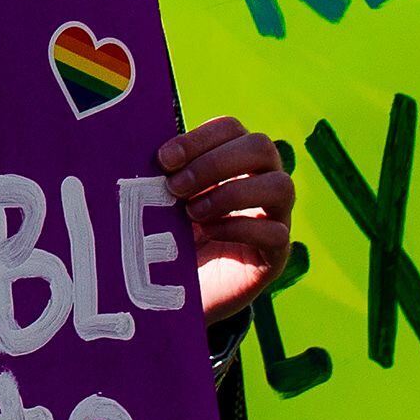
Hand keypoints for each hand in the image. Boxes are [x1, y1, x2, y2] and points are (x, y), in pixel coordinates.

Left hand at [158, 116, 294, 318]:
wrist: (180, 291)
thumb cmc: (171, 234)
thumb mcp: (162, 200)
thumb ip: (163, 174)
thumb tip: (139, 148)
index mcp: (235, 157)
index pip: (231, 128)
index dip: (198, 139)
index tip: (163, 160)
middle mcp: (263, 180)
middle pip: (261, 147)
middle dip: (214, 163)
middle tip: (175, 187)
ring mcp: (276, 216)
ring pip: (280, 185)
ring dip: (231, 194)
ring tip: (191, 213)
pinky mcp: (276, 253)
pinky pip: (275, 232)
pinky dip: (238, 228)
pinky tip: (208, 234)